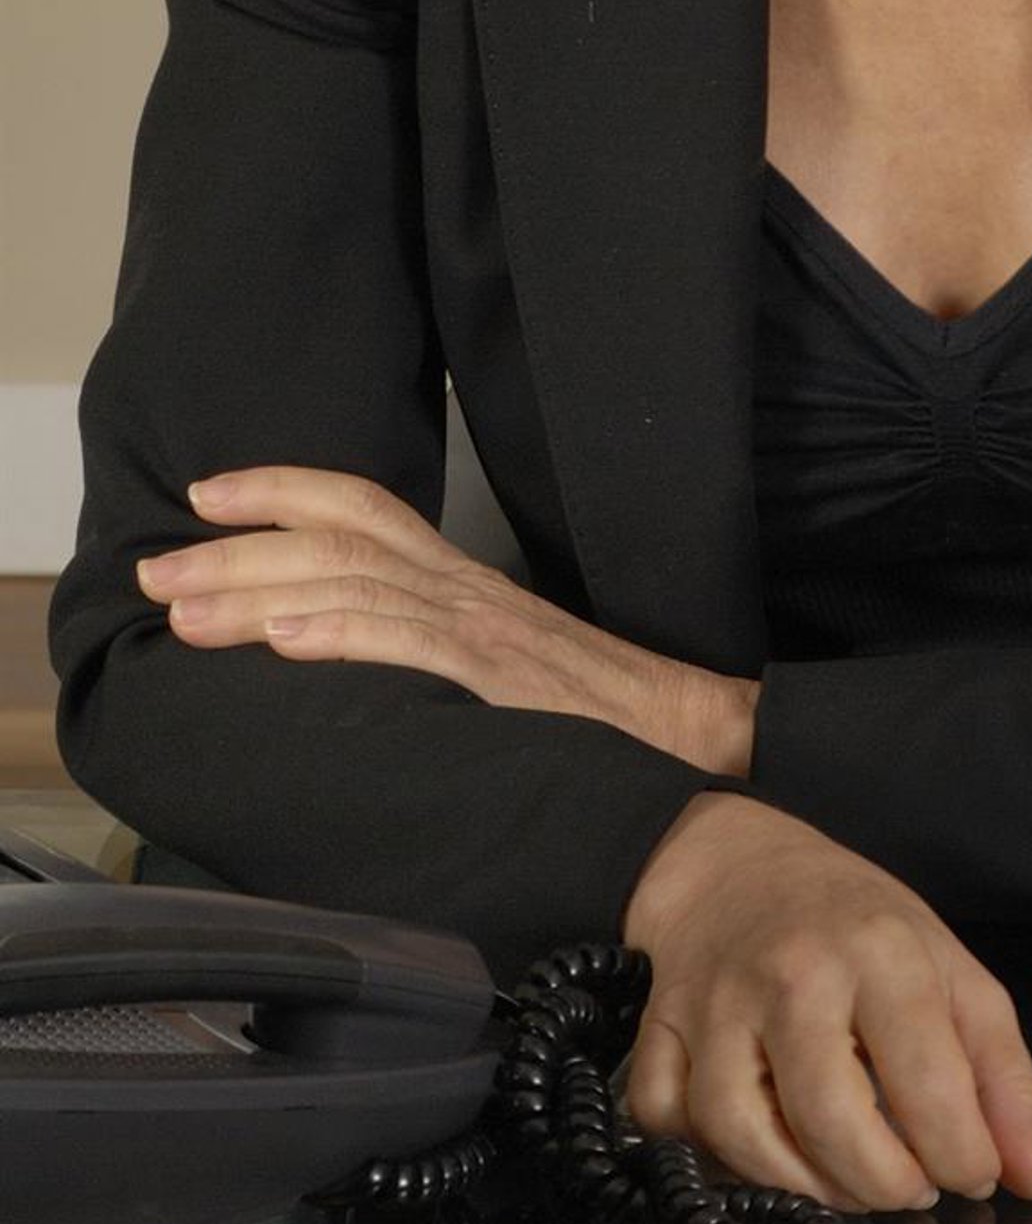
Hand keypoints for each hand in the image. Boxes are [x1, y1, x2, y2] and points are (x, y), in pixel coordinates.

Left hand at [136, 466, 757, 772]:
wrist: (682, 734)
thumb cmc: (587, 714)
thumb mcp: (495, 663)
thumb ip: (425, 650)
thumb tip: (335, 662)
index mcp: (458, 580)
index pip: (360, 505)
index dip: (280, 489)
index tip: (206, 495)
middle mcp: (461, 587)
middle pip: (334, 539)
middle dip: (234, 550)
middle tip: (158, 570)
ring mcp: (478, 627)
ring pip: (351, 585)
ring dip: (258, 595)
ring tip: (186, 614)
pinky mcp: (496, 675)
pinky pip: (408, 643)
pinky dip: (340, 635)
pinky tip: (285, 644)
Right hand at [623, 793, 1031, 1215]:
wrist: (737, 865)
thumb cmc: (853, 922)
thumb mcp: (947, 969)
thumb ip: (1002, 1075)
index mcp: (880, 951)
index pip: (930, 1083)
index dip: (963, 1156)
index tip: (972, 1170)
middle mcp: (793, 974)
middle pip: (832, 1119)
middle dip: (883, 1184)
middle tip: (908, 1185)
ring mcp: (715, 1002)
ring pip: (742, 1132)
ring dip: (801, 1183)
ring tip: (846, 1178)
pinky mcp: (659, 1026)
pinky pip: (667, 1119)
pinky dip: (708, 1152)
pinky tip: (760, 1144)